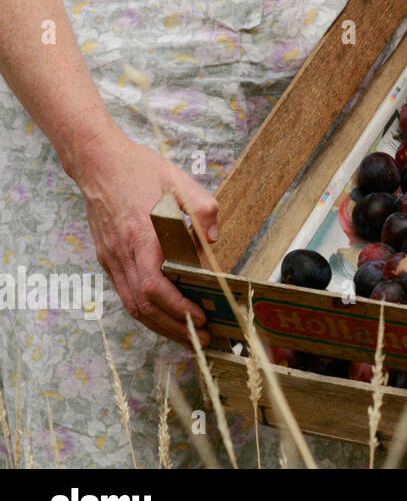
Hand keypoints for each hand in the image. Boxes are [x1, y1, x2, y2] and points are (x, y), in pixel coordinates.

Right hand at [65, 124, 218, 346]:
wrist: (97, 161)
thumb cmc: (139, 169)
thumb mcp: (179, 180)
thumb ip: (203, 208)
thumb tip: (213, 239)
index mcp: (141, 237)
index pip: (156, 287)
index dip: (178, 309)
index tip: (201, 318)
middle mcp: (122, 253)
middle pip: (144, 306)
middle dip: (174, 328)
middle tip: (202, 338)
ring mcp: (111, 258)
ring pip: (132, 305)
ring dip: (160, 325)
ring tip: (187, 336)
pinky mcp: (107, 257)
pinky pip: (125, 293)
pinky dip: (145, 311)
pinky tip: (164, 316)